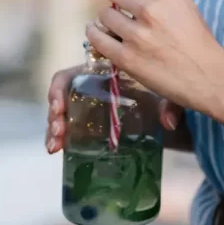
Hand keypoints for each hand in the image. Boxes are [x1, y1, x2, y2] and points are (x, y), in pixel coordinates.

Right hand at [45, 65, 187, 153]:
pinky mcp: (88, 128)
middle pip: (62, 97)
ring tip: (55, 145)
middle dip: (54, 114)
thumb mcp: (167, 92)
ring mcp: (87, 109)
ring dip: (53, 129)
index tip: (59, 106)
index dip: (59, 89)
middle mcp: (90, 89)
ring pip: (61, 115)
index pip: (72, 76)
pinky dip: (58, 140)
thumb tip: (169, 122)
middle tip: (58, 131)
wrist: (170, 108)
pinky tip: (56, 150)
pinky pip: (68, 131)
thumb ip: (170, 102)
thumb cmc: (163, 92)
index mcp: (102, 74)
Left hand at [84, 0, 223, 117]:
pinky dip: (94, 33)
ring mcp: (137, 35)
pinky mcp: (127, 57)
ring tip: (111, 21)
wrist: (208, 76)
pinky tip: (97, 32)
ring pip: (103, 15)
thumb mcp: (183, 4)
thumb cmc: (197, 39)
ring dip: (103, 16)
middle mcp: (149, 9)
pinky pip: (97, 38)